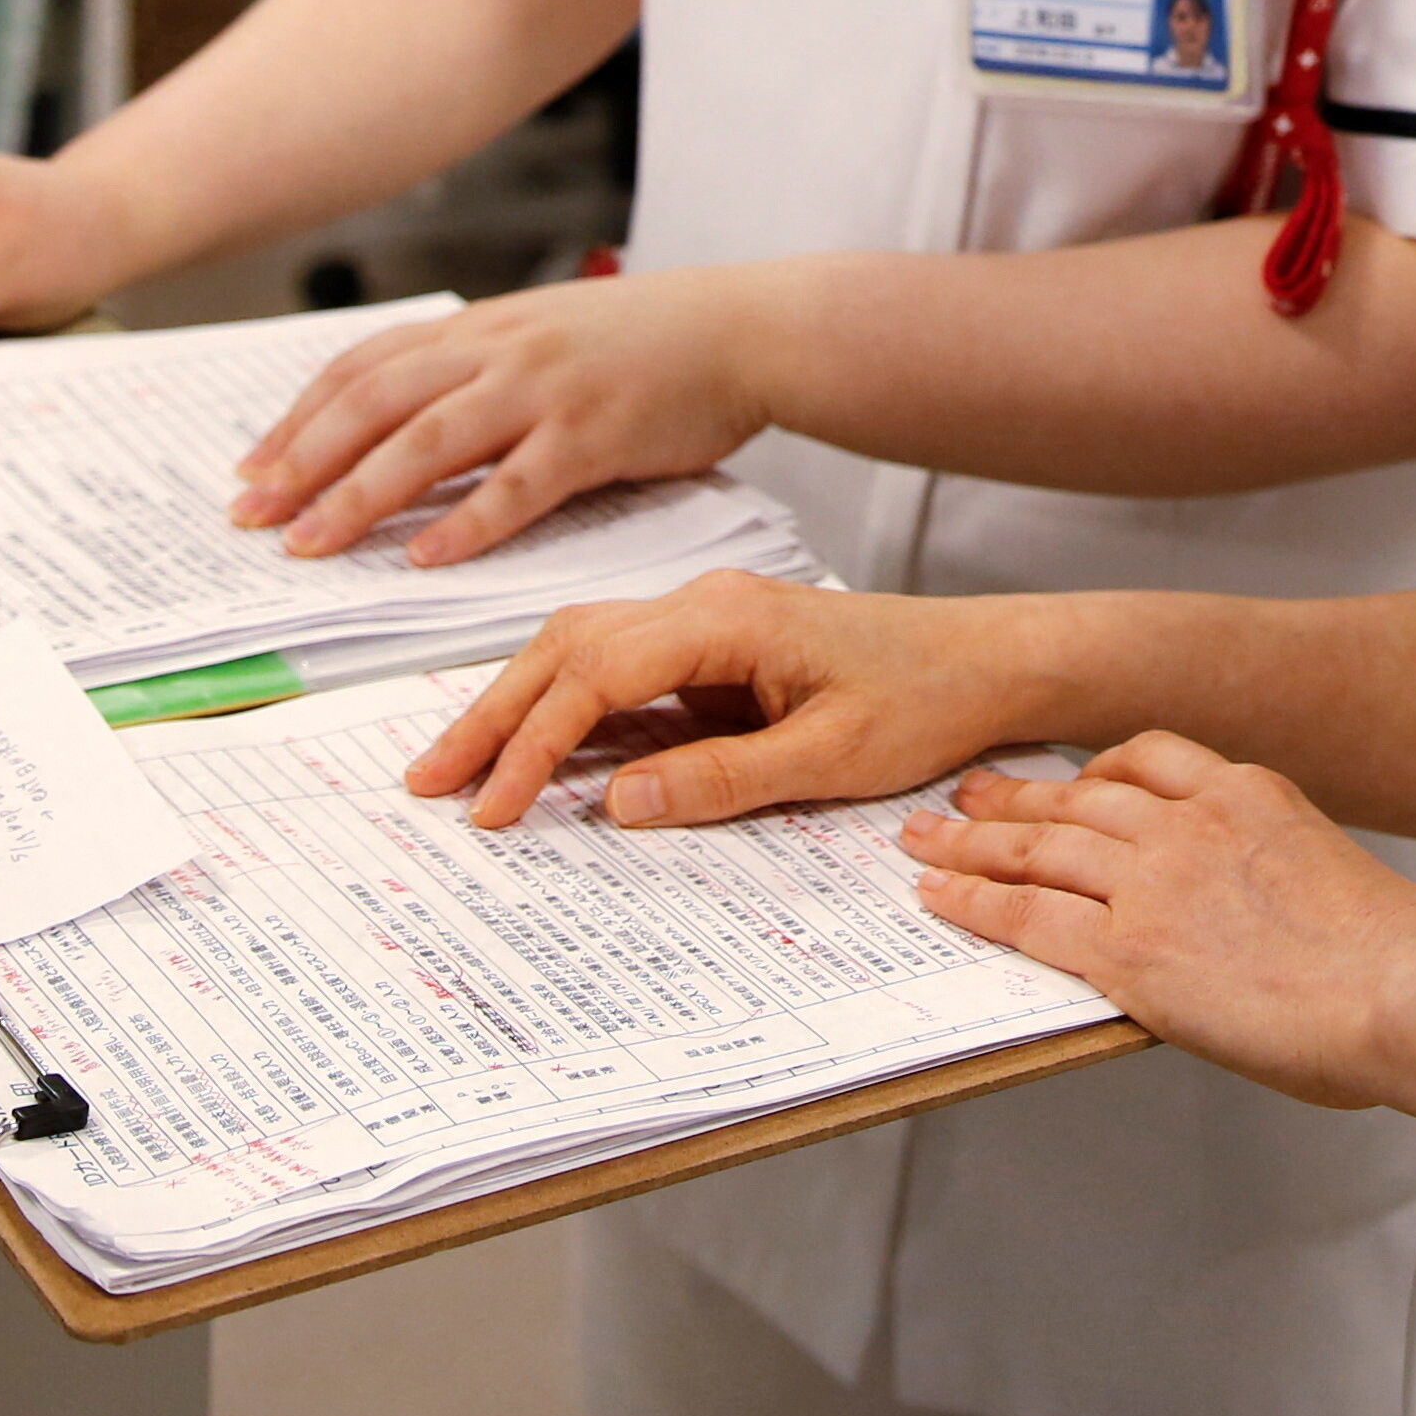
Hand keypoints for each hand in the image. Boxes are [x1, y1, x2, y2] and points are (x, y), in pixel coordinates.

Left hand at [237, 268, 781, 562]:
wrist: (737, 329)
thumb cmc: (641, 342)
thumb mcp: (542, 332)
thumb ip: (474, 364)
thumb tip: (399, 413)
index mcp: (479, 326)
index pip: (363, 368)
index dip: (298, 419)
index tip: (251, 470)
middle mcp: (498, 349)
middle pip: (376, 402)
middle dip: (303, 461)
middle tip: (251, 517)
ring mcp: (545, 389)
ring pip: (429, 441)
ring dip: (359, 495)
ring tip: (310, 546)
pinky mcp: (594, 434)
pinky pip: (517, 484)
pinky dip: (466, 523)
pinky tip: (424, 558)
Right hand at [405, 572, 1055, 828]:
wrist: (988, 661)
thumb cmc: (926, 701)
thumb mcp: (833, 756)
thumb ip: (721, 778)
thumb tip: (613, 801)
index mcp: (726, 619)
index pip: (596, 675)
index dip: (533, 743)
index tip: (492, 810)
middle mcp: (702, 605)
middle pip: (565, 648)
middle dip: (492, 715)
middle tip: (427, 782)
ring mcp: (704, 623)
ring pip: (580, 650)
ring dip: (517, 706)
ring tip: (458, 769)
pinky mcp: (713, 650)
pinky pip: (618, 672)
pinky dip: (563, 707)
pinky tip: (531, 751)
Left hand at [901, 735, 1415, 1118]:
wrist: (1403, 989)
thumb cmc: (1394, 957)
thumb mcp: (1328, 878)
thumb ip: (1268, 881)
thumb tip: (1246, 925)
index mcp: (1248, 795)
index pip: (1152, 755)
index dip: (1094, 765)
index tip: (1068, 773)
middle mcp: (1189, 825)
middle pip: (1077, 795)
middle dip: (1012, 795)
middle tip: (966, 794)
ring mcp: (1153, 884)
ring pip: (1038, 846)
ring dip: (972, 841)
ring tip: (927, 839)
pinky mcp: (1129, 951)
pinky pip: (1028, 916)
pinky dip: (976, 902)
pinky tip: (941, 898)